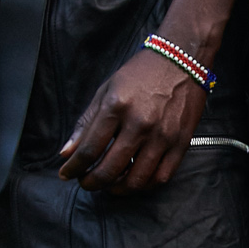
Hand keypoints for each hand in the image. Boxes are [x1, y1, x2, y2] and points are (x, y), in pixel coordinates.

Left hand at [59, 48, 206, 191]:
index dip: (73, 168)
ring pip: (136, 179)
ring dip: (117, 189)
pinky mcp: (181, 142)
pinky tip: (134, 180)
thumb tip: (67, 152)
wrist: (182, 58)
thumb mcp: (106, 90)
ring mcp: (162, 135)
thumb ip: (86, 123)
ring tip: (109, 184)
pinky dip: (144, 185)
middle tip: (86, 182)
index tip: (66, 174)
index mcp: (117, 106)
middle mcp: (140, 123)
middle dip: (91, 182)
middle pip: (109, 169)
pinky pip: (161, 176)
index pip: (89, 149)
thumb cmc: (141, 73)